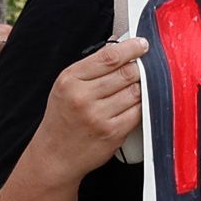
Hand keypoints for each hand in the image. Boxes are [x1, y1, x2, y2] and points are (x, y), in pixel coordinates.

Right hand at [39, 36, 149, 178]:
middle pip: (126, 73)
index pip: (108, 57)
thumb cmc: (62, 119)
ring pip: (135, 92)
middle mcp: (83, 97)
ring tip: (140, 86)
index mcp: (70, 80)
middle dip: (140, 67)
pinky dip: (143, 105)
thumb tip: (118, 44)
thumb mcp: (66, 87)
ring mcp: (98, 116)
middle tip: (145, 66)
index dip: (131, 48)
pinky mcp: (112, 133)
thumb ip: (91, 66)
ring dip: (143, 87)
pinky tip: (139, 103)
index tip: (142, 44)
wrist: (55, 156)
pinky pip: (138, 112)